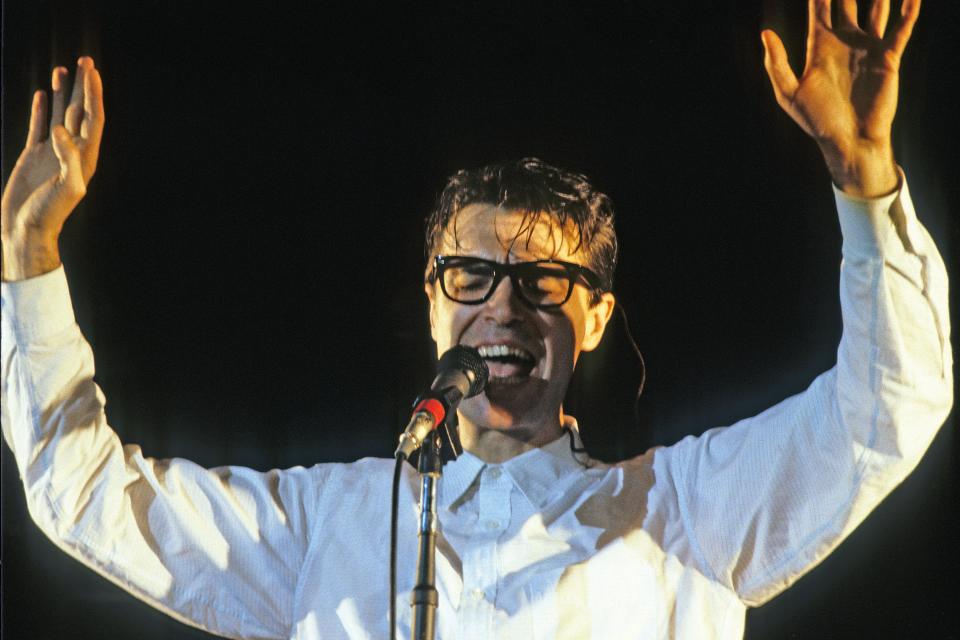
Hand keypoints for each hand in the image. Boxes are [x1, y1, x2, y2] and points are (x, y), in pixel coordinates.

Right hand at [1, 57, 103, 280]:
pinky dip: (41, 109)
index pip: (93, 118)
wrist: (25, 228)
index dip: (94, 95)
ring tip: (64, 70)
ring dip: (62, 93)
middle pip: (80, 111)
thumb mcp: (67, 189)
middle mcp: (72, 151)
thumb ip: (69, 159)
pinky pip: (38, 126)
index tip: (92, 72)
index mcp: (85, 158)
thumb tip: (62, 130)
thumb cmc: (49, 213)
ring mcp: (52, 152)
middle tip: (86, 60)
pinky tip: (42, 95)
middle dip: (84, 87)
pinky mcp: (33, 155)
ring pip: (59, 114)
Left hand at [761, 0, 919, 196]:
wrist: (848, 140)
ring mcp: (868, 48)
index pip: (820, 9)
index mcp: (820, 47)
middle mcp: (845, 42)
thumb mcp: (789, 94)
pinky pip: (901, 30)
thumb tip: (765, 33)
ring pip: (876, 11)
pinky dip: (908, 12)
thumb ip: (777, 64)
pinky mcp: (888, 58)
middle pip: (848, 3)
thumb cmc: (817, 121)